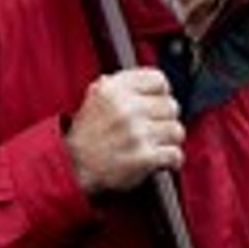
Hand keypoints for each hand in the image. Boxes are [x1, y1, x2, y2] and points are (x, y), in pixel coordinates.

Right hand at [66, 67, 183, 194]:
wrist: (72, 167)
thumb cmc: (88, 134)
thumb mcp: (96, 97)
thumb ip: (123, 84)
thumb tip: (157, 83)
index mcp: (114, 88)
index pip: (158, 80)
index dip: (160, 93)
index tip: (155, 104)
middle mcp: (126, 108)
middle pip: (171, 106)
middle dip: (164, 119)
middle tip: (152, 129)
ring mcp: (137, 133)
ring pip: (177, 130)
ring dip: (168, 140)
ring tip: (154, 145)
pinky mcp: (144, 157)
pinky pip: (176, 154)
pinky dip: (171, 160)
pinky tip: (160, 161)